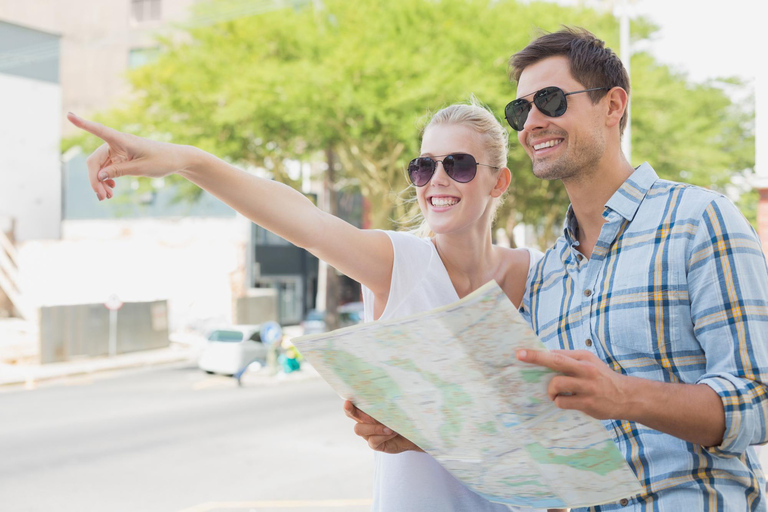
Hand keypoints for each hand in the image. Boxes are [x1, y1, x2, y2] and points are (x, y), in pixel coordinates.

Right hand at [67, 113, 194, 200]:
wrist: (176, 160)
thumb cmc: (162, 160)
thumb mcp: (141, 168)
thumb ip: (120, 171)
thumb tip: (98, 175)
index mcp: (122, 140)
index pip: (99, 130)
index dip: (83, 124)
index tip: (69, 115)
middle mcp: (116, 144)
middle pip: (95, 161)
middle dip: (94, 179)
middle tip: (102, 197)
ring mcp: (117, 152)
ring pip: (99, 168)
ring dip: (100, 182)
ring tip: (107, 197)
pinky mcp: (120, 159)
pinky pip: (106, 169)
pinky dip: (106, 179)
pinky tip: (111, 189)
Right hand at [343, 400, 422, 453]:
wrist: (412, 434)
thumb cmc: (403, 418)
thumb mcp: (395, 408)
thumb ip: (386, 403)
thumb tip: (385, 390)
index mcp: (368, 411)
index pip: (354, 404)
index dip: (348, 402)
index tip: (348, 399)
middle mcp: (365, 422)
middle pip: (351, 415)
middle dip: (350, 410)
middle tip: (350, 405)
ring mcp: (369, 434)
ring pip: (359, 429)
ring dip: (373, 427)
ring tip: (389, 427)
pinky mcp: (375, 445)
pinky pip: (372, 441)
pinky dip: (382, 436)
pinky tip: (392, 433)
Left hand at [517, 349, 629, 420]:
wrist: (627, 396)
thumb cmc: (602, 377)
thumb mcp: (589, 362)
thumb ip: (570, 359)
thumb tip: (547, 356)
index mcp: (583, 357)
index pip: (556, 353)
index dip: (537, 353)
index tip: (520, 352)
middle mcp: (585, 369)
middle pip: (555, 361)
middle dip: (536, 358)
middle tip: (519, 356)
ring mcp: (587, 386)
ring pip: (556, 385)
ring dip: (550, 391)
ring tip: (555, 394)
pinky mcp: (587, 403)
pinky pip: (562, 402)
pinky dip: (559, 402)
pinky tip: (566, 401)